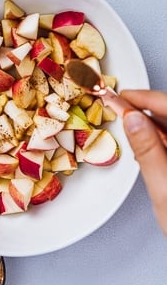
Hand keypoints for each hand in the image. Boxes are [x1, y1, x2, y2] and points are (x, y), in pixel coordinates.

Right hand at [121, 89, 166, 233]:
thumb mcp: (163, 189)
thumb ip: (147, 150)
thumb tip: (132, 120)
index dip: (146, 98)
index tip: (125, 96)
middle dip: (146, 109)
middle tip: (122, 107)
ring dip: (152, 124)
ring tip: (131, 125)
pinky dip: (160, 138)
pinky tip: (148, 143)